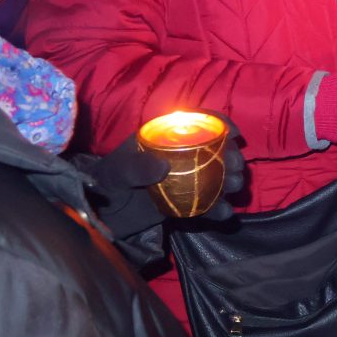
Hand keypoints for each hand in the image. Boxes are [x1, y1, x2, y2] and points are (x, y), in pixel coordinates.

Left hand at [75, 116, 246, 235]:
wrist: (99, 215)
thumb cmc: (106, 183)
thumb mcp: (116, 171)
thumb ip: (136, 167)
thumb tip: (163, 167)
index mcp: (164, 137)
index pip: (197, 121)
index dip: (219, 123)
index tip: (234, 134)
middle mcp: (179, 154)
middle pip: (214, 149)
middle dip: (231, 156)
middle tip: (237, 168)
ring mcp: (184, 178)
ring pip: (216, 176)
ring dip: (231, 181)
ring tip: (234, 188)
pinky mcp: (184, 202)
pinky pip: (206, 203)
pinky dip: (217, 209)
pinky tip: (224, 213)